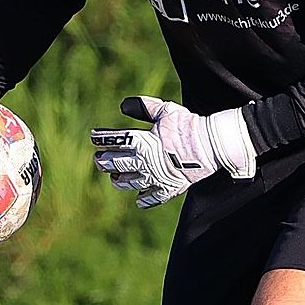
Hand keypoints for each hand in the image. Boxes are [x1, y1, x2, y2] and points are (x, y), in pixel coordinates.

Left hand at [91, 96, 256, 208]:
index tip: (94, 136)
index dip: (102, 138)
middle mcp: (144, 162)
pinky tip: (139, 199)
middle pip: (116, 163)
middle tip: (99, 159)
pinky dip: (144, 199)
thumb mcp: (166, 111)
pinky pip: (151, 198)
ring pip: (129, 182)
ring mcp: (155, 178)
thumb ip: (144, 107)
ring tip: (115, 178)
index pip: (114, 140)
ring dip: (119, 180)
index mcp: (141, 141)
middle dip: (104, 161)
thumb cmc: (188, 125)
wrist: (211, 146)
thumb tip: (123, 105)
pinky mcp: (168, 188)